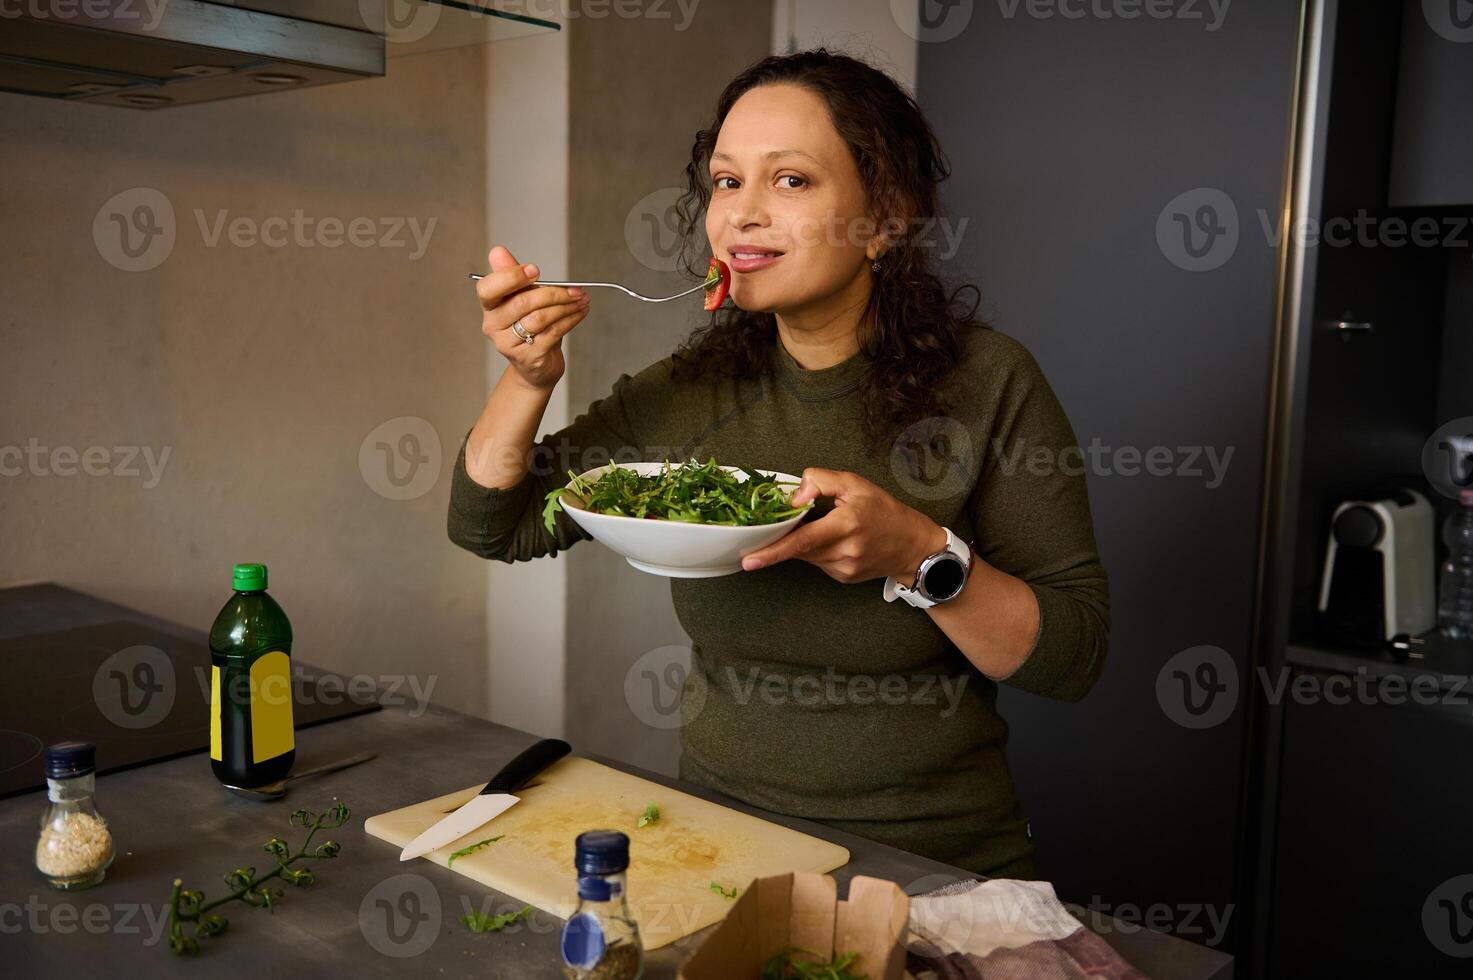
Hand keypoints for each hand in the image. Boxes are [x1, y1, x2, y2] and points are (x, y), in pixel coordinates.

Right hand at [475, 245, 590, 390]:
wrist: (536, 364)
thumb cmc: (529, 325)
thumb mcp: (521, 296)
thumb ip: (512, 274)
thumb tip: (497, 251)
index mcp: (489, 306)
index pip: (488, 289)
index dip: (511, 278)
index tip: (535, 270)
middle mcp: (493, 326)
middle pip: (523, 303)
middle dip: (553, 293)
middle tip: (575, 289)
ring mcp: (509, 344)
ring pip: (540, 318)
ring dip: (566, 306)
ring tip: (581, 299)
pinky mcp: (528, 357)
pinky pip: (552, 333)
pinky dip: (570, 320)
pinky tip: (579, 312)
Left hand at [740, 468, 947, 584]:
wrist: (912, 545)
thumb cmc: (885, 511)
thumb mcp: (855, 483)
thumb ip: (820, 482)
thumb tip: (794, 497)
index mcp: (848, 524)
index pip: (804, 540)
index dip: (775, 550)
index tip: (751, 560)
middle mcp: (845, 550)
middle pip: (801, 546)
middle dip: (788, 536)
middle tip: (795, 523)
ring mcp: (844, 568)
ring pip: (807, 555)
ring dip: (807, 541)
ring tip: (831, 527)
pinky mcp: (843, 577)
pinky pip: (818, 563)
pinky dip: (819, 550)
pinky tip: (838, 541)